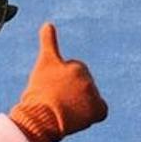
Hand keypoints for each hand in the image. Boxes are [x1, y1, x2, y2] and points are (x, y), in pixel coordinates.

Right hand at [9, 23, 107, 141]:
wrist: (40, 117)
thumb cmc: (39, 91)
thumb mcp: (43, 64)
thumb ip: (48, 42)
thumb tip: (48, 23)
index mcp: (77, 66)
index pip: (74, 74)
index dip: (62, 84)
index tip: (52, 90)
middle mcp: (88, 79)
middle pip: (83, 88)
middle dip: (72, 94)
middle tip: (57, 102)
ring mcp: (93, 95)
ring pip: (90, 100)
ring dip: (80, 105)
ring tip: (65, 111)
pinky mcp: (97, 110)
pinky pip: (101, 112)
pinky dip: (93, 114)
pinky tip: (79, 117)